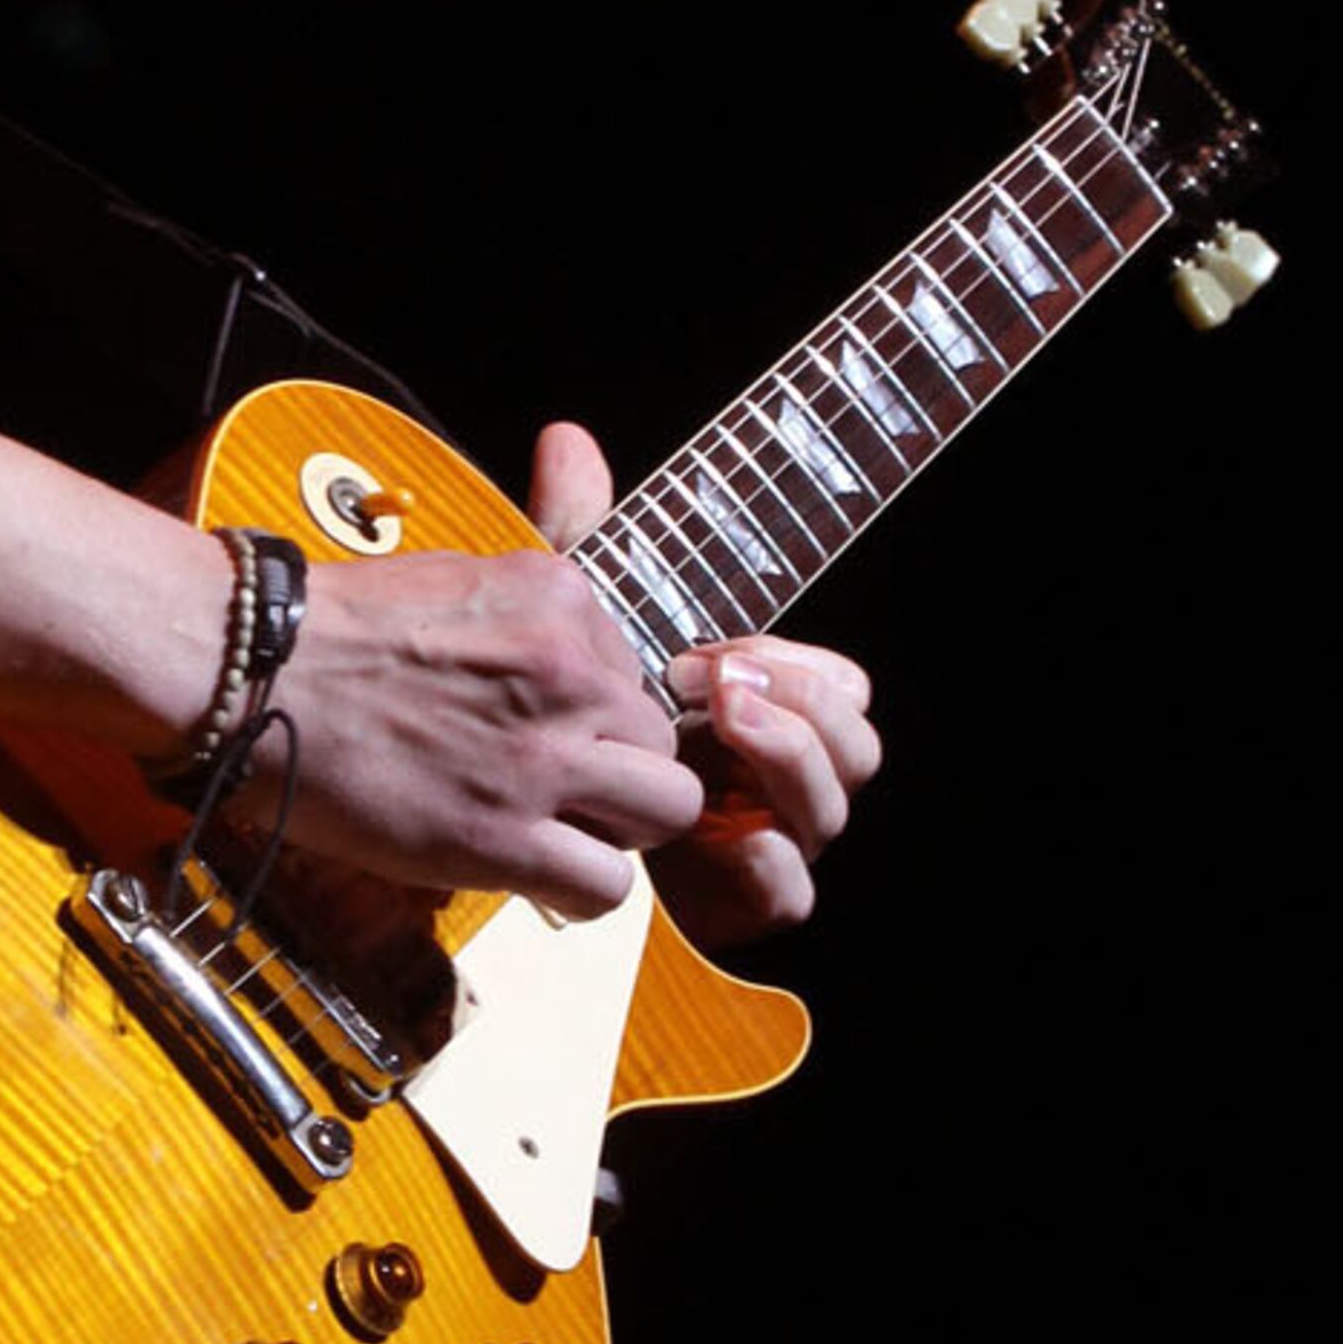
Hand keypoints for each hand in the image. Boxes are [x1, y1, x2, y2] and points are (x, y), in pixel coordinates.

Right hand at [267, 525, 702, 919]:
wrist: (253, 674)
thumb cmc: (332, 630)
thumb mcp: (454, 575)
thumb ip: (529, 596)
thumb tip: (574, 567)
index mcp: (559, 597)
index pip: (634, 670)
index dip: (596, 711)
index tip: (546, 727)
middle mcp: (569, 670)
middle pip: (663, 742)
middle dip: (622, 771)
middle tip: (563, 787)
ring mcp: (542, 755)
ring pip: (662, 811)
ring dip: (617, 828)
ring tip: (557, 829)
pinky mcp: (503, 834)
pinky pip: (607, 885)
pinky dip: (580, 886)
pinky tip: (536, 868)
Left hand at [527, 422, 880, 943]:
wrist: (486, 811)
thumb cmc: (526, 713)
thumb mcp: (553, 624)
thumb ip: (576, 539)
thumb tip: (567, 441)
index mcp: (759, 712)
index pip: (839, 683)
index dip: (795, 663)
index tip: (717, 649)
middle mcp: (771, 777)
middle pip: (857, 746)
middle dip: (799, 706)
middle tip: (715, 683)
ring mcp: (756, 840)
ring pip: (828, 814)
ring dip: (787, 765)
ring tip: (721, 729)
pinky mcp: (724, 902)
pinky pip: (787, 895)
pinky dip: (768, 865)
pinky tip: (727, 834)